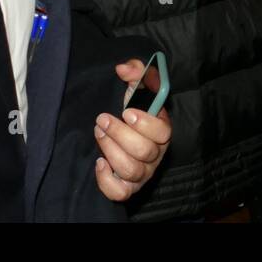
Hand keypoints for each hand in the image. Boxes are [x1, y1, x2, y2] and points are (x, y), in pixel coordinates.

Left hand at [93, 59, 170, 201]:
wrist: (118, 129)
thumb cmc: (131, 107)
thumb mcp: (136, 85)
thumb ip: (135, 71)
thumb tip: (122, 69)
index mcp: (162, 130)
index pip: (163, 132)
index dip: (145, 124)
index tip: (126, 111)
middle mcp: (156, 154)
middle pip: (144, 151)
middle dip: (119, 134)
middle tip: (102, 120)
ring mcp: (143, 173)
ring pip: (132, 170)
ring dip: (111, 151)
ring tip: (98, 133)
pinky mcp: (128, 186)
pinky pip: (121, 192)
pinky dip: (108, 181)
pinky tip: (99, 162)